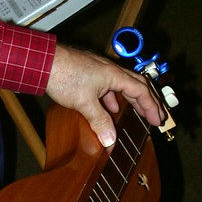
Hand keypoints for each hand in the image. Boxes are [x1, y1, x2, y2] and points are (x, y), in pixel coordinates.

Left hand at [47, 44, 164, 147]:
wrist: (43, 61)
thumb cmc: (63, 75)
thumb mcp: (84, 102)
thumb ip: (99, 121)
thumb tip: (110, 139)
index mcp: (114, 75)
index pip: (141, 90)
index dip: (152, 106)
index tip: (158, 120)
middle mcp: (110, 70)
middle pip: (137, 85)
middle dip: (149, 101)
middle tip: (157, 116)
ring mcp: (99, 70)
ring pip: (123, 85)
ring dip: (132, 99)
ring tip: (137, 113)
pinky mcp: (89, 73)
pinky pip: (109, 86)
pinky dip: (114, 98)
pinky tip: (109, 108)